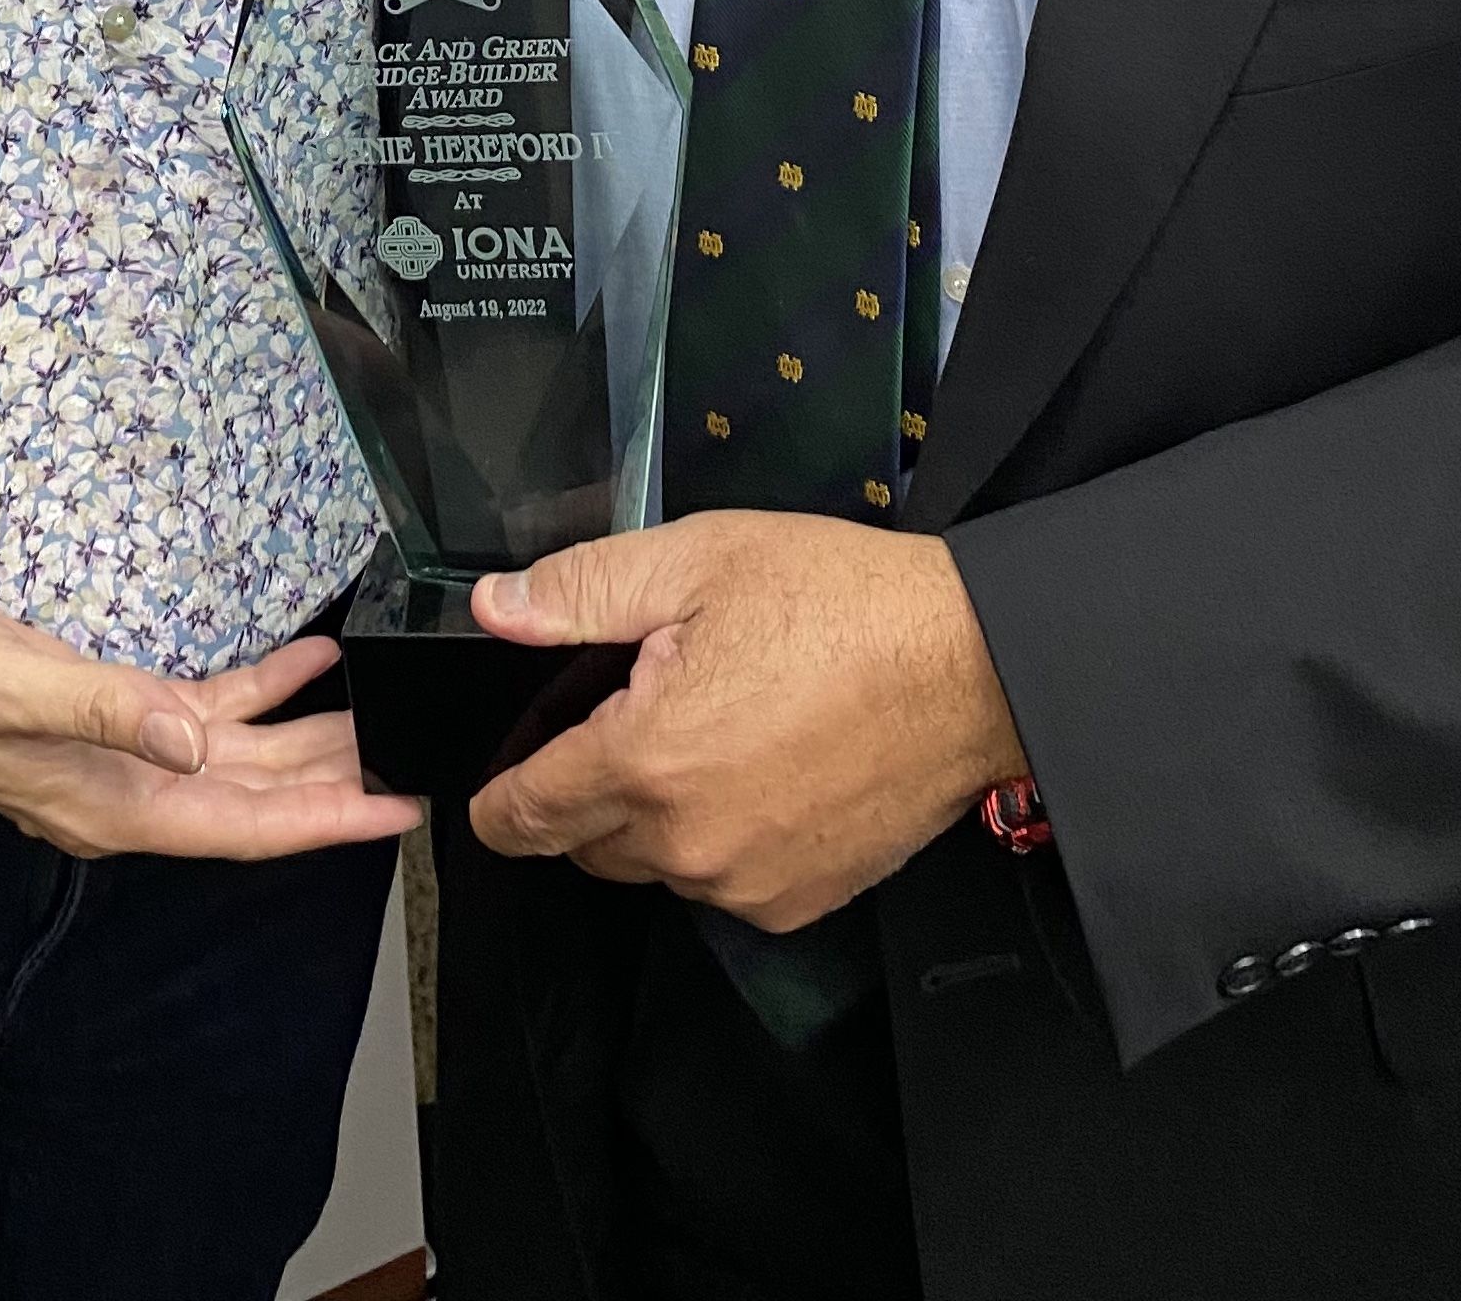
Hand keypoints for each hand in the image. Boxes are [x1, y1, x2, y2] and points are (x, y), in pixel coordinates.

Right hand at [0, 580, 418, 861]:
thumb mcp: (9, 683)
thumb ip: (108, 711)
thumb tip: (198, 748)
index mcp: (106, 804)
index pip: (241, 825)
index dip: (327, 821)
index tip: (399, 813)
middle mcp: (117, 792)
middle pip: (252, 800)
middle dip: (337, 784)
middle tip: (420, 762)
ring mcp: (107, 758)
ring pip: (234, 760)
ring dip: (306, 740)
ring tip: (382, 715)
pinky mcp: (95, 715)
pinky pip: (194, 713)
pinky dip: (254, 691)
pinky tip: (303, 663)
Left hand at [467, 512, 1022, 930]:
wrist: (968, 664)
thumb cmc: (837, 601)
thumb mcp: (697, 560)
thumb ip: (580, 592)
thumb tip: (495, 608)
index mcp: (646, 760)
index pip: (527, 815)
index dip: (497, 803)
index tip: (493, 793)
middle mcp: (687, 843)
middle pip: (585, 844)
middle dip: (583, 791)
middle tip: (630, 713)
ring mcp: (746, 883)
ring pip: (655, 866)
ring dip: (654, 818)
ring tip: (708, 731)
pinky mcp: (799, 900)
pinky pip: (723, 883)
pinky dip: (719, 841)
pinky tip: (757, 771)